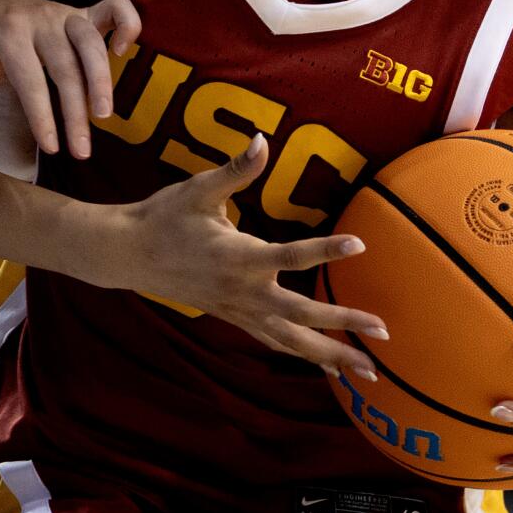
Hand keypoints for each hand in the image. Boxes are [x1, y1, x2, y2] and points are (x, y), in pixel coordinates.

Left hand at [0, 0, 139, 158]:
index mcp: (8, 32)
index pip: (29, 79)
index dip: (42, 116)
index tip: (51, 149)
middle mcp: (40, 19)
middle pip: (65, 67)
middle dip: (75, 112)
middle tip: (82, 151)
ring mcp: (64, 12)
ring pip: (91, 44)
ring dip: (102, 80)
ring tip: (104, 116)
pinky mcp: (82, 11)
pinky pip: (115, 8)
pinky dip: (128, 25)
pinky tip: (124, 53)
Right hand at [95, 136, 388, 372]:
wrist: (128, 253)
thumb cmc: (164, 217)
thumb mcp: (199, 189)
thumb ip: (236, 170)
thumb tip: (262, 139)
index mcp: (238, 256)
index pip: (291, 255)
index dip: (325, 250)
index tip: (360, 245)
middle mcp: (243, 291)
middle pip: (302, 315)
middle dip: (344, 325)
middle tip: (384, 332)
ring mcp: (238, 310)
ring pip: (291, 341)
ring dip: (330, 356)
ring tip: (368, 373)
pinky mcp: (232, 317)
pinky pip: (273, 341)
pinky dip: (302, 354)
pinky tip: (324, 364)